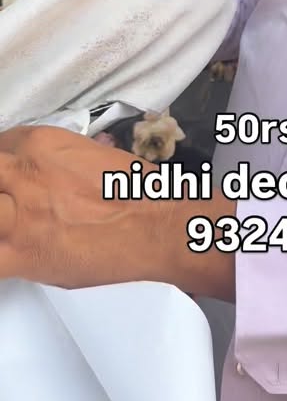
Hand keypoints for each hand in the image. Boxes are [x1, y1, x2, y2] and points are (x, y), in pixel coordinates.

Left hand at [0, 126, 234, 296]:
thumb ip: (66, 158)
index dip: (5, 163)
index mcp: (42, 144)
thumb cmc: (138, 192)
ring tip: (15, 223)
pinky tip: (13, 253)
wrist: (156, 227)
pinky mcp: (21, 256)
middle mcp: (23, 174)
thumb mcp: (99, 155)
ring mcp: (17, 216)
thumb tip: (62, 164)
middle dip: (1, 185)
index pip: (0, 146)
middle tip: (15, 199)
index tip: (13, 176)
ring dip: (0, 215)